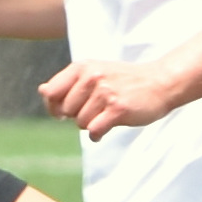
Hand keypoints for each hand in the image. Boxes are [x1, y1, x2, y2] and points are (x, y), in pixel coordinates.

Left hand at [39, 56, 181, 136]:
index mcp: (82, 67)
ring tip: (106, 114)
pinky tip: (107, 127)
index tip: (67, 111)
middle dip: (77, 116)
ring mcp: (105, 93)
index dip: (54, 107)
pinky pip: (94, 131)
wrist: (160, 83)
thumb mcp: (94, 73)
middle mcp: (91, 77)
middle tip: (96, 109)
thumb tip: (42, 91)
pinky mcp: (118, 109)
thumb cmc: (124, 81)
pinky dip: (98, 134)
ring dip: (91, 124)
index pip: (50, 93)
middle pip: (65, 111)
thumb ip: (68, 82)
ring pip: (81, 123)